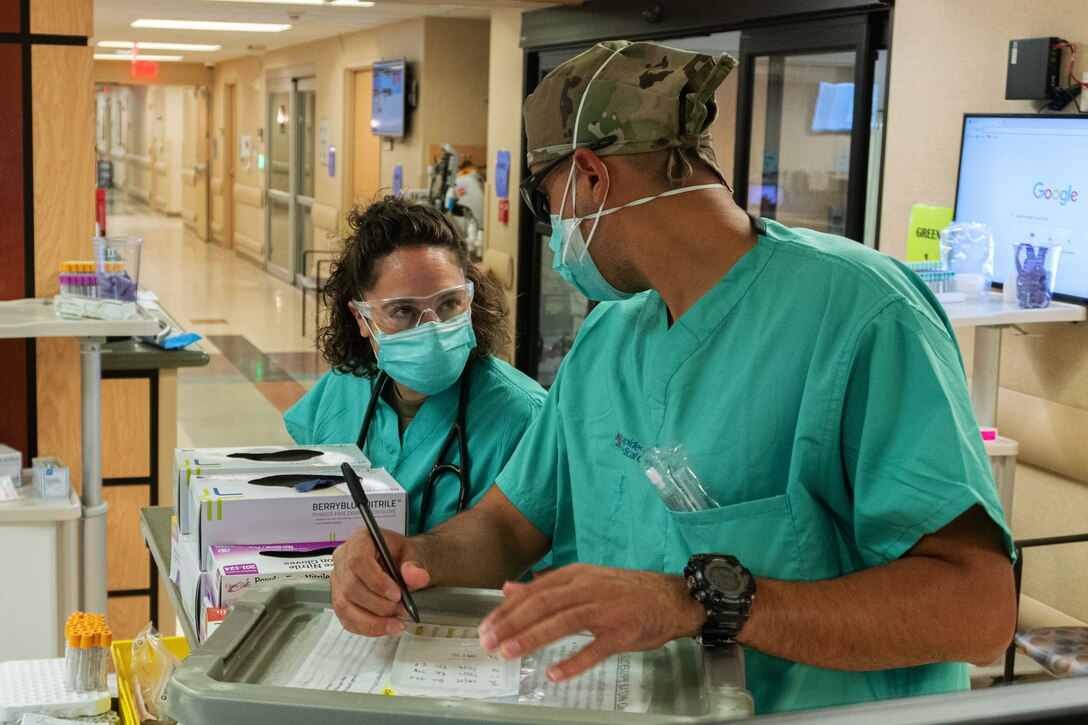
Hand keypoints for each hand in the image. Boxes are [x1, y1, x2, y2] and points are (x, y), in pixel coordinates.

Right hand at [331, 526, 429, 636]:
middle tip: (402, 610)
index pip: (358, 560)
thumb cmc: (404, 556)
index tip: (397, 594)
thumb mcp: (414, 555)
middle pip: (350, 587)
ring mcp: (338, 580)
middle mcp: (342, 558)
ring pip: (345, 606)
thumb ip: (415, 566)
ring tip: (396, 624)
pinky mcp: (339, 598)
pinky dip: (366, 627)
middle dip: (377, 605)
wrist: (401, 564)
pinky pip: (346, 618)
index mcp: (360, 539)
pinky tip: (384, 628)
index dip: (376, 581)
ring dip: (372, 621)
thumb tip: (418, 578)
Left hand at [477, 564, 705, 681]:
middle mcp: (589, 588)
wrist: (672, 597)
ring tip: (509, 653)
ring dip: (533, 637)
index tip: (486, 626)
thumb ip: (546, 586)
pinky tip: (554, 673)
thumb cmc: (625, 591)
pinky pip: (595, 648)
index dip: (507, 609)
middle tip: (488, 641)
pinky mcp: (623, 632)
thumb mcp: (584, 580)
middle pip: (543, 604)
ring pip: (564, 622)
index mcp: (577, 575)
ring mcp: (606, 610)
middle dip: (512, 623)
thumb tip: (509, 589)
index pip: (534, 591)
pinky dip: (574, 661)